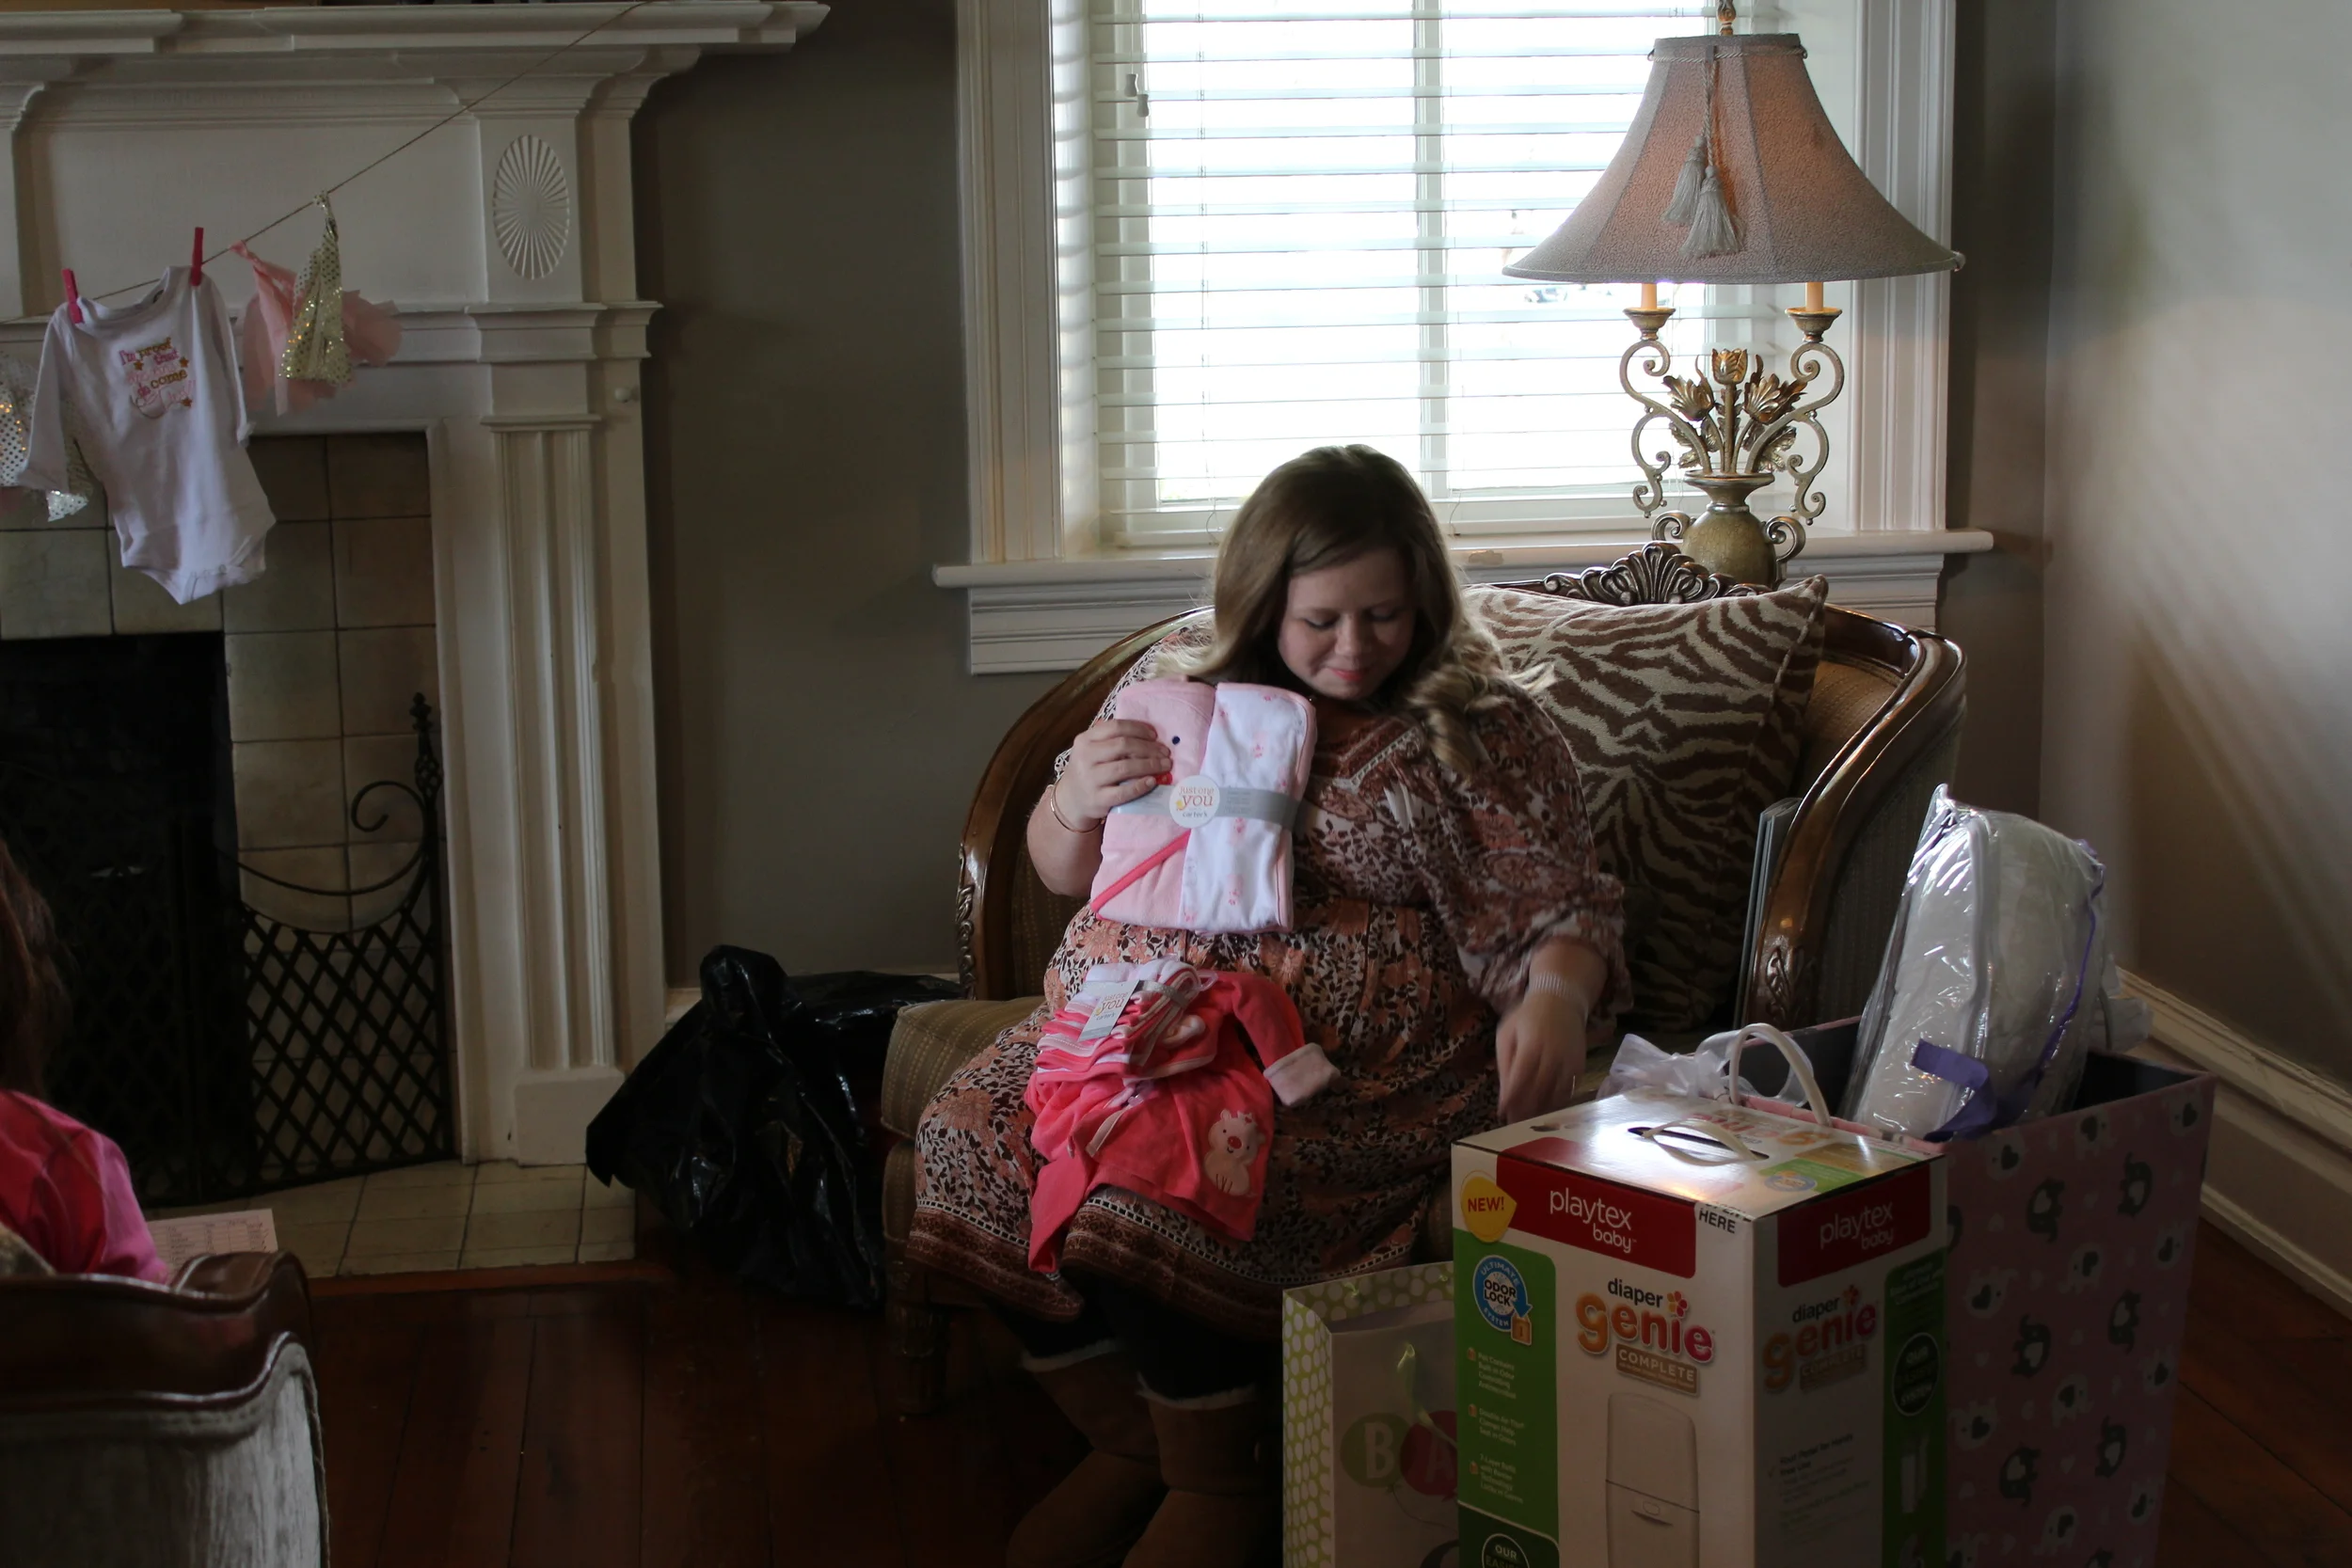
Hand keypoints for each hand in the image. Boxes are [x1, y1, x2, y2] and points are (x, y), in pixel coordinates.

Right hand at [1053, 719, 1170, 831]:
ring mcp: (1091, 779)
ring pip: (1126, 767)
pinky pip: (1124, 792)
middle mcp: (1085, 757)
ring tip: (1165, 765)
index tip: (1155, 735)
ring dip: (1150, 765)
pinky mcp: (1098, 799)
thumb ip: (1112, 739)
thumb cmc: (1089, 769)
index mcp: (1085, 740)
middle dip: (1149, 748)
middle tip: (1165, 752)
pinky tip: (1153, 781)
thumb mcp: (1092, 749)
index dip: (1139, 729)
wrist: (1072, 800)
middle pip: (1124, 745)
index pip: (1116, 727)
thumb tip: (1149, 734)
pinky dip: (1141, 786)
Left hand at [1495, 984, 1588, 1123]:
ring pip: (1555, 1095)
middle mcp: (1553, 1056)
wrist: (1562, 1001)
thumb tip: (1504, 1092)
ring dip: (1540, 1111)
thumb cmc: (1528, 1017)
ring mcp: (1569, 1062)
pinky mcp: (1580, 1067)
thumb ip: (1505, 1062)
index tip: (1501, 1113)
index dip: (1511, 1099)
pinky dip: (1557, 1104)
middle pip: (1538, 1091)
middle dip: (1524, 1110)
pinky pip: (1569, 1092)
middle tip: (1512, 1123)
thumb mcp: (1508, 1032)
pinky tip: (1546, 1111)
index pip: (1520, 1079)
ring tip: (1527, 1122)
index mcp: (1532, 1045)